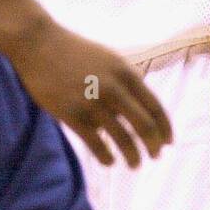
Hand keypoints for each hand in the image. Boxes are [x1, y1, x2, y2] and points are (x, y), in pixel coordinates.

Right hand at [10, 21, 172, 167]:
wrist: (40, 45)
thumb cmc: (76, 52)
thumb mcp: (110, 59)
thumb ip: (128, 81)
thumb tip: (143, 108)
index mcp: (126, 72)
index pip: (155, 106)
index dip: (165, 128)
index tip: (169, 143)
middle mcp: (113, 88)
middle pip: (144, 125)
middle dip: (153, 146)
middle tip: (155, 157)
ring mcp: (92, 102)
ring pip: (122, 139)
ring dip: (132, 156)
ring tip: (134, 165)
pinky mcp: (72, 115)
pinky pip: (96, 144)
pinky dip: (106, 157)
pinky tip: (109, 162)